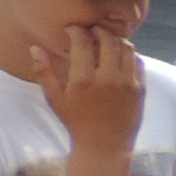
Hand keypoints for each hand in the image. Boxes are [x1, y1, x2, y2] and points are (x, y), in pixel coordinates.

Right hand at [32, 25, 143, 154]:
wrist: (104, 145)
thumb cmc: (75, 121)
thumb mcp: (55, 99)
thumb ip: (44, 72)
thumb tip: (35, 47)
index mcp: (83, 80)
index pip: (83, 41)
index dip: (77, 30)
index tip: (73, 30)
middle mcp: (107, 79)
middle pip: (108, 40)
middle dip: (98, 31)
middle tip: (91, 32)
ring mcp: (127, 83)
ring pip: (126, 47)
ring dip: (116, 40)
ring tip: (105, 43)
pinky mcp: (140, 89)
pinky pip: (138, 62)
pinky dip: (129, 54)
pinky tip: (118, 57)